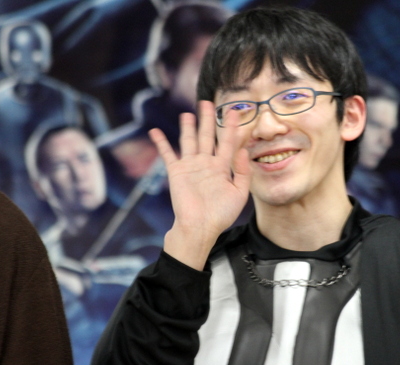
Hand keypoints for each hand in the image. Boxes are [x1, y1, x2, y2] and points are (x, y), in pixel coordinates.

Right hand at [149, 101, 250, 267]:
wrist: (200, 227)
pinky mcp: (176, 172)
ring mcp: (191, 167)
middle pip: (207, 136)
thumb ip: (243, 171)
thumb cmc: (221, 214)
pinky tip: (155, 131)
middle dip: (208, 119)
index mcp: (222, 168)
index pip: (228, 142)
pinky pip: (168, 154)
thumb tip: (244, 150)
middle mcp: (206, 164)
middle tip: (208, 103)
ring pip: (189, 141)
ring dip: (188, 127)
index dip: (231, 127)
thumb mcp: (239, 193)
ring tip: (188, 113)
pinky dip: (161, 143)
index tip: (234, 111)